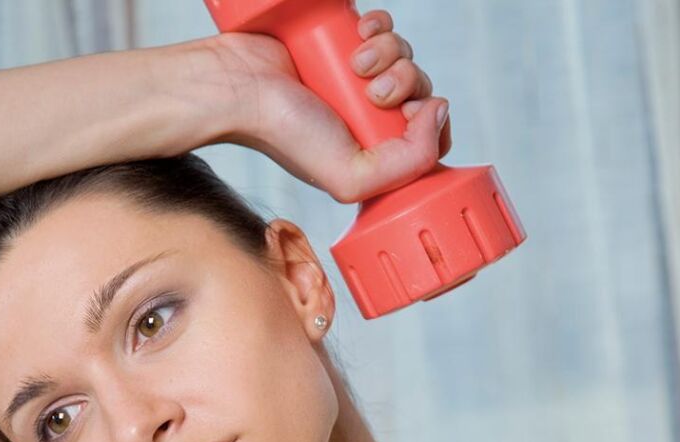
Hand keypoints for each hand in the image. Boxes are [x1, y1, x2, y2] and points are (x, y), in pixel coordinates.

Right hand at [205, 10, 450, 203]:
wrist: (241, 87)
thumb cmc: (284, 135)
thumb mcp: (350, 176)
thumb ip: (408, 163)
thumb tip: (438, 111)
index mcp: (372, 152)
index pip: (429, 138)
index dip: (431, 123)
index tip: (406, 116)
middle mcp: (367, 116)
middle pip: (422, 91)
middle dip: (406, 83)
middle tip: (373, 92)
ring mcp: (356, 79)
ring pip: (405, 55)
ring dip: (390, 52)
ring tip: (355, 63)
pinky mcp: (344, 43)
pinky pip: (384, 28)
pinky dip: (379, 26)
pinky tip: (358, 35)